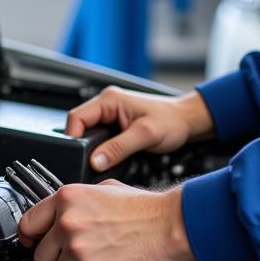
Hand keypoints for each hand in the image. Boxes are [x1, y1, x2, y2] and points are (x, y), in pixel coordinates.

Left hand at [16, 180, 196, 260]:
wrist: (173, 227)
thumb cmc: (148, 211)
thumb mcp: (107, 189)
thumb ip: (81, 202)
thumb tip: (67, 213)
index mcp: (68, 199)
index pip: (28, 224)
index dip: (32, 239)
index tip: (35, 245)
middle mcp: (68, 224)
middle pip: (42, 258)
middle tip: (81, 259)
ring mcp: (78, 251)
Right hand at [66, 86, 214, 170]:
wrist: (186, 121)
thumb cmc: (171, 121)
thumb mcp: (145, 135)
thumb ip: (118, 148)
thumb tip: (95, 161)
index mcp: (110, 99)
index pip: (76, 117)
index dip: (73, 138)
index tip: (79, 156)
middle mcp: (107, 104)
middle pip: (79, 125)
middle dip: (82, 145)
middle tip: (91, 161)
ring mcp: (110, 114)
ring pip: (87, 133)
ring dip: (92, 147)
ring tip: (103, 158)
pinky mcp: (114, 125)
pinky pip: (98, 137)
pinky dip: (100, 148)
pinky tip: (108, 156)